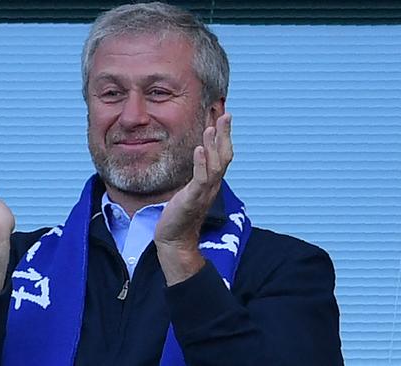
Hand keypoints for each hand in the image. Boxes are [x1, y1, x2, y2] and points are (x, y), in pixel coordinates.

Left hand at [154, 113, 232, 284]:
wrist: (174, 240)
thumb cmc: (179, 215)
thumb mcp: (189, 190)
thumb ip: (195, 176)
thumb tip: (196, 160)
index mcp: (211, 182)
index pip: (222, 155)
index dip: (224, 136)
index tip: (222, 117)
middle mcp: (212, 186)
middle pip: (225, 156)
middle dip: (225, 135)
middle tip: (226, 114)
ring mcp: (204, 193)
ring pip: (216, 166)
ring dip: (213, 145)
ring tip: (212, 127)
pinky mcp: (193, 200)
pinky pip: (200, 179)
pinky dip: (201, 163)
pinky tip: (198, 149)